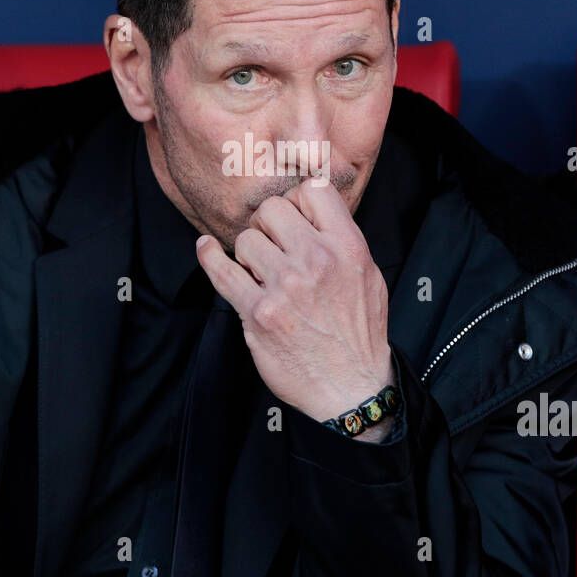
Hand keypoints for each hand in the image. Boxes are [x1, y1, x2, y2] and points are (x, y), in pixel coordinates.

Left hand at [195, 175, 393, 427]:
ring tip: (261, 272)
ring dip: (249, 253)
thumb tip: (311, 211)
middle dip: (267, 225)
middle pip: (271, 209)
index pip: (312, 190)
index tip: (293, 217)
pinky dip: (208, 256)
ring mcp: (284, 287)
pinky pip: (221, 271)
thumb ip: (341, 239)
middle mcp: (316, 261)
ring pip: (245, 239)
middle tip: (272, 245)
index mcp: (347, 247)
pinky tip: (207, 249)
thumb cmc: (359, 333)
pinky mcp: (257, 313)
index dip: (298, 199)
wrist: (351, 386)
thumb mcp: (369, 275)